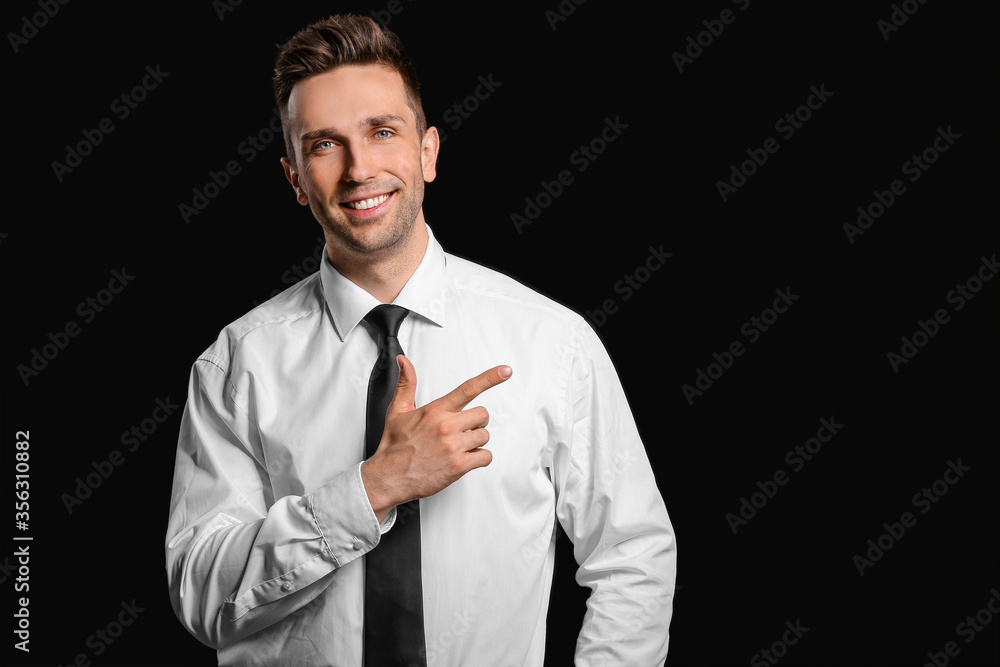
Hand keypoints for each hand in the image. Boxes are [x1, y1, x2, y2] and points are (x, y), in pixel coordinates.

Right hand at [361, 354, 511, 521]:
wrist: (388, 477)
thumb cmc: (395, 446)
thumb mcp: (397, 410)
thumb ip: (406, 384)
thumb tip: (404, 362)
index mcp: (436, 410)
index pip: (468, 388)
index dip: (490, 377)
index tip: (505, 371)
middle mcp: (447, 426)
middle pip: (482, 414)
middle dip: (475, 422)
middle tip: (461, 430)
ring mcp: (454, 446)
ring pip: (484, 436)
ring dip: (475, 441)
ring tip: (457, 447)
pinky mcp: (459, 466)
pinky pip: (485, 457)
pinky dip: (479, 459)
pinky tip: (464, 459)